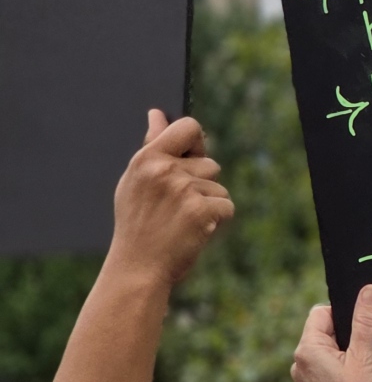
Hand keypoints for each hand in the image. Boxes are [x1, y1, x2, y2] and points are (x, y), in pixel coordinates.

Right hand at [105, 109, 233, 289]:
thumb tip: (157, 113)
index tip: (192, 154)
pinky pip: (226, 206)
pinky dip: (217, 220)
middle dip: (201, 183)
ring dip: (208, 204)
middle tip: (174, 207)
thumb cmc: (137, 223)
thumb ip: (152, 146)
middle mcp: (165, 170)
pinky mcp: (202, 210)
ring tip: (180, 221)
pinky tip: (193, 231)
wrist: (137, 268)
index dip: (197, 140)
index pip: (188, 127)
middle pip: (210, 163)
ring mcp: (184, 190)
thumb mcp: (135, 182)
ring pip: (218, 186)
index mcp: (146, 159)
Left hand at [292, 284, 371, 381]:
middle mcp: (299, 361)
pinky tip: (355, 381)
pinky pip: (325, 365)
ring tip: (361, 370)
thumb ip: (366, 321)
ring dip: (345, 352)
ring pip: (327, 348)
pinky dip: (341, 367)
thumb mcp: (366, 357)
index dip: (345, 317)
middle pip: (324, 330)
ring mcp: (303, 377)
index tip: (363, 334)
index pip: (322, 312)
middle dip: (347, 336)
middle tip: (364, 354)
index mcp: (307, 349)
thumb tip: (369, 290)